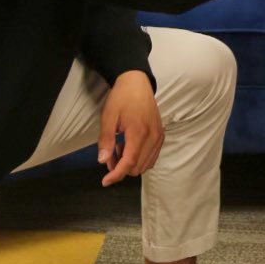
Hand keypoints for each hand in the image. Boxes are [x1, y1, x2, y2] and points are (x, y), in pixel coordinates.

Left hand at [97, 70, 163, 186]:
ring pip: (146, 164)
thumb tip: (103, 161)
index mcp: (139, 132)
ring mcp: (159, 136)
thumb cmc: (121, 97)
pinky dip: (140, 158)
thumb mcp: (108, 116)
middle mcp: (153, 137)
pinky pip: (152, 156)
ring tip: (119, 148)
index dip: (116, 175)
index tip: (105, 181)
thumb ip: (106, 140)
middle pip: (138, 167)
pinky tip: (130, 147)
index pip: (129, 162)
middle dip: (121, 168)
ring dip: (130, 164)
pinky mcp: (161, 135)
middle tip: (109, 155)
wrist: (136, 82)